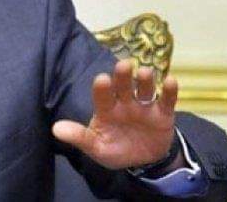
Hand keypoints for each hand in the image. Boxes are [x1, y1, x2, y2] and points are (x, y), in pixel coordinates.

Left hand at [52, 59, 178, 169]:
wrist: (143, 161)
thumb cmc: (115, 149)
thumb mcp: (96, 147)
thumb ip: (79, 137)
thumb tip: (55, 129)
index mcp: (106, 109)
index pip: (102, 96)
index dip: (102, 88)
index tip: (102, 79)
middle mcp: (124, 103)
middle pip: (124, 86)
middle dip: (123, 76)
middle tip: (124, 64)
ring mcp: (144, 106)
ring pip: (145, 89)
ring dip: (146, 81)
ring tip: (145, 73)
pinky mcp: (162, 113)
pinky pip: (166, 100)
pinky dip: (169, 91)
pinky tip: (170, 81)